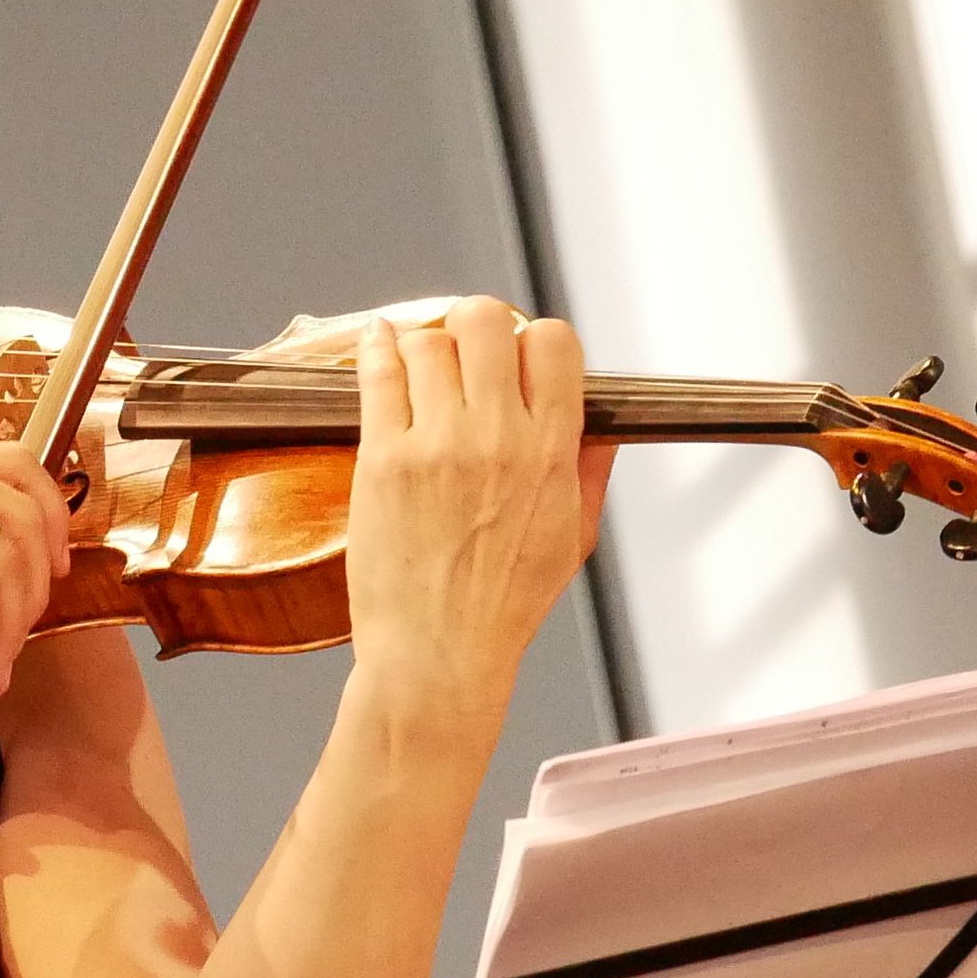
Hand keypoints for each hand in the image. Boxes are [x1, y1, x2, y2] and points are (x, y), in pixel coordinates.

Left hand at [344, 295, 613, 697]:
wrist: (437, 655)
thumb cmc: (502, 608)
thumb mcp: (573, 541)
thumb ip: (588, 474)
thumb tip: (601, 427)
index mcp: (551, 453)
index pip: (553, 343)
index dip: (532, 340)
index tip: (514, 358)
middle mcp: (498, 438)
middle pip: (486, 322)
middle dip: (474, 324)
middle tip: (462, 349)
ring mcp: (437, 446)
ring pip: (429, 342)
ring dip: (423, 344)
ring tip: (417, 365)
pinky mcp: (383, 460)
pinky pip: (377, 375)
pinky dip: (375, 349)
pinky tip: (376, 345)